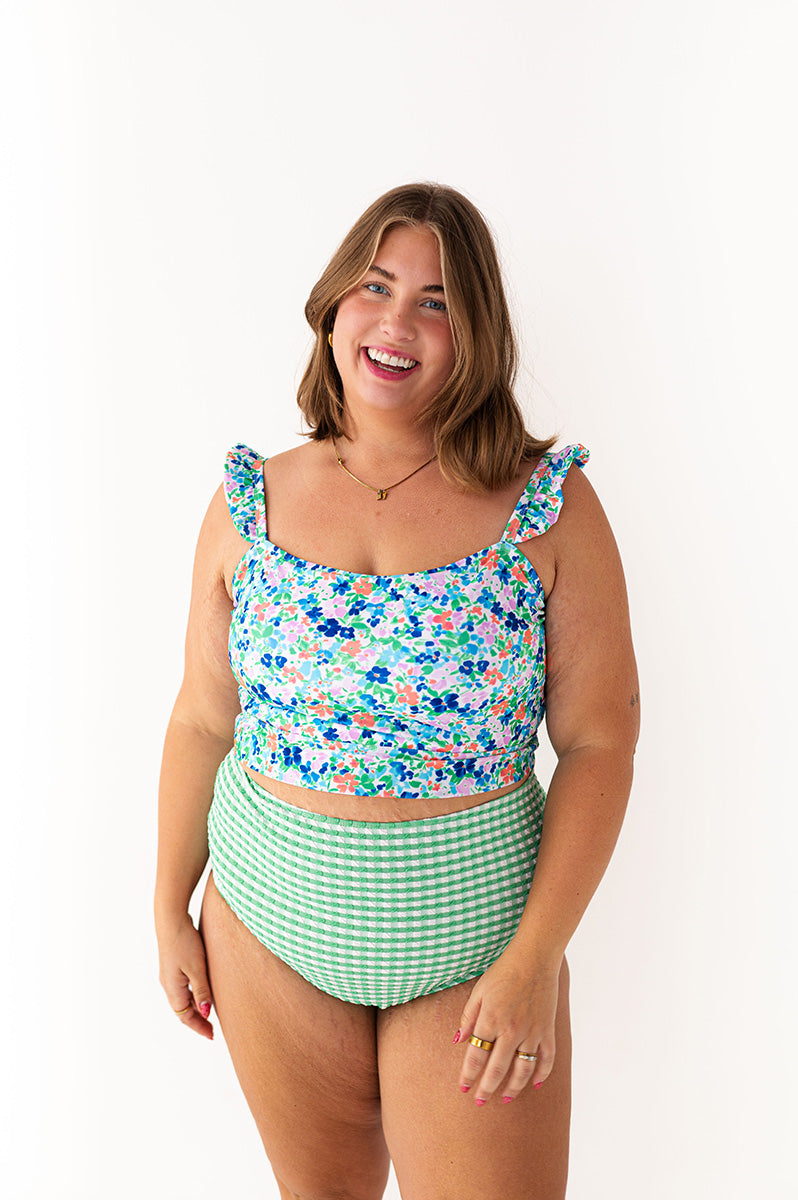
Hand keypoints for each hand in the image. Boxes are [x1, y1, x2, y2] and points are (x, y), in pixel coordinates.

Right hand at [157, 911, 214, 1039]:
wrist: (171, 918)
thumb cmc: (185, 942)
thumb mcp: (197, 968)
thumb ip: (202, 991)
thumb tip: (206, 1013)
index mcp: (173, 989)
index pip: (185, 1017)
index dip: (199, 1027)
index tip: (212, 1035)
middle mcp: (168, 984)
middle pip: (183, 1010)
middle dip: (197, 1020)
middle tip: (212, 1029)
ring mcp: (169, 974)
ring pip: (183, 998)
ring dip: (196, 1007)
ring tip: (211, 1012)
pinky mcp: (173, 964)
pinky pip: (183, 987)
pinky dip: (193, 994)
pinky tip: (203, 990)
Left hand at [454, 951, 560, 1104]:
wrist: (534, 958)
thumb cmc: (503, 972)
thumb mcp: (478, 991)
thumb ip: (468, 1017)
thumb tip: (458, 1041)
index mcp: (491, 1020)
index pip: (476, 1056)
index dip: (469, 1075)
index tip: (464, 1088)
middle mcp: (511, 1030)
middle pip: (497, 1069)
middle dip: (487, 1088)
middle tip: (480, 1102)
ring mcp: (532, 1032)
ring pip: (523, 1069)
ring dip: (513, 1087)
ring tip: (505, 1098)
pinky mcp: (547, 1030)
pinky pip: (546, 1059)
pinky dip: (541, 1075)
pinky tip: (534, 1085)